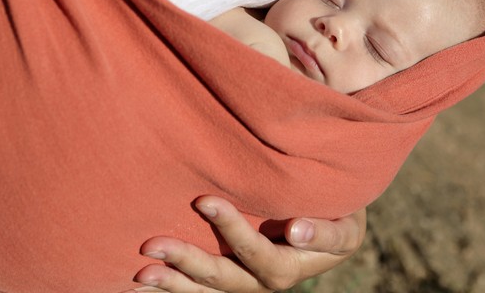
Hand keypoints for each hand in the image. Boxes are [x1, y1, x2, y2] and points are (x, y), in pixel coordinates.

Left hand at [131, 196, 365, 292]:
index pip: (255, 251)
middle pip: (221, 277)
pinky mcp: (232, 279)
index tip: (204, 200)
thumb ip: (325, 232)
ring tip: (139, 273)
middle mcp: (261, 282)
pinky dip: (175, 286)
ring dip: (172, 282)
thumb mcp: (344, 227)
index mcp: (287, 267)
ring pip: (204, 290)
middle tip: (150, 245)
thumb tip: (295, 232)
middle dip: (186, 261)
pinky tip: (146, 282)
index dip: (231, 229)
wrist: (333, 232)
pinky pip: (200, 288)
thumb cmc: (338, 220)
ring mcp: (244, 283)